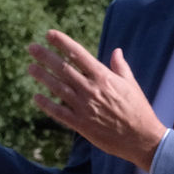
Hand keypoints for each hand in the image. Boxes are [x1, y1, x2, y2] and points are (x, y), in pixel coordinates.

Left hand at [27, 30, 166, 170]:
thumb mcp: (131, 84)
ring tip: (31, 67)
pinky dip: (46, 105)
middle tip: (31, 48)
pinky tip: (36, 97)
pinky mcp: (81, 125)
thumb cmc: (138, 110)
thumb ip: (120, 67)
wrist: (142, 138)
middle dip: (46, 56)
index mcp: (104, 77)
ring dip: (42, 77)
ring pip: (58, 88)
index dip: (62, 43)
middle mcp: (91, 90)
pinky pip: (59, 113)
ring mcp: (84, 107)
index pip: (78, 54)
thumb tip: (116, 51)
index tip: (49, 34)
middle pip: (63, 69)